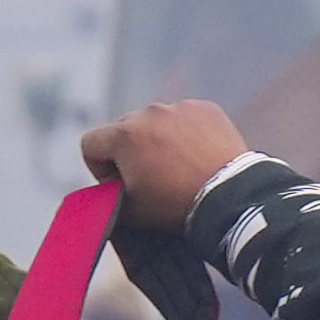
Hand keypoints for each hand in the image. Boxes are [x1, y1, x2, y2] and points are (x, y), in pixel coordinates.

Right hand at [78, 98, 251, 224]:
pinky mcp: (205, 109)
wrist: (229, 197)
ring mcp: (179, 107)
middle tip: (151, 179)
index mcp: (124, 134)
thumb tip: (106, 191)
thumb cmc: (175, 205)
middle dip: (130, 153)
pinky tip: (198, 157)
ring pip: (156, 123)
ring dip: (159, 141)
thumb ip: (108, 197)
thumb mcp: (131, 211)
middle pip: (124, 130)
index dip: (99, 168)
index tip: (119, 184)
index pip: (91, 143)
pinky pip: (185, 118)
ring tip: (179, 168)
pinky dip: (186, 134)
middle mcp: (149, 112)